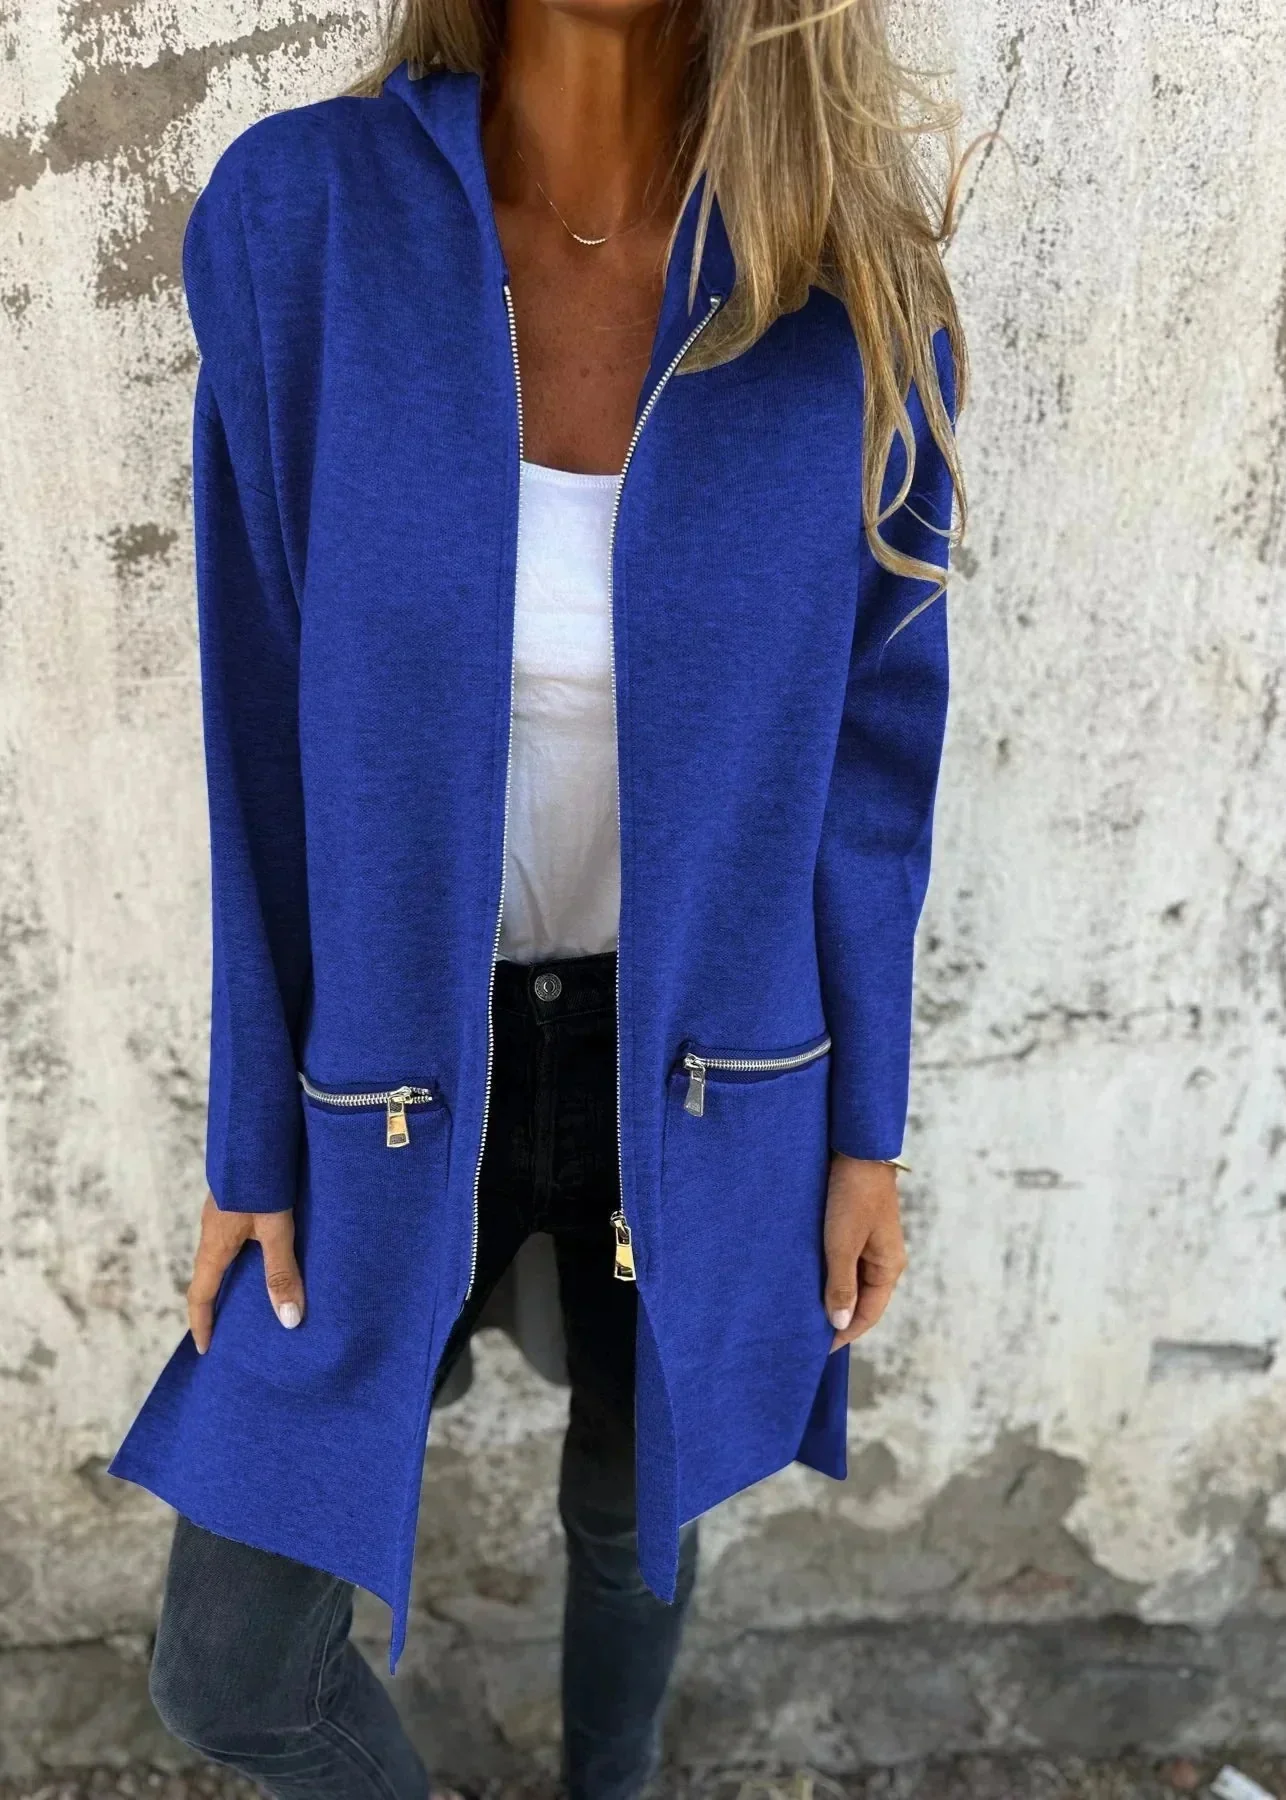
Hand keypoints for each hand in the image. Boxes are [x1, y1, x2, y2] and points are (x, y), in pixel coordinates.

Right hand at [187, 1192, 305, 1353]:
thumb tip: (289, 1320)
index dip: (202, 1324)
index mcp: (214, 1245)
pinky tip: (264, 1254)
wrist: (254, 1133)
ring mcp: (220, 1215)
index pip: (200, 1295)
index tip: (206, 1348)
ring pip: (221, 1256)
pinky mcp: (233, 1201)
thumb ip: (282, 1273)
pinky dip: (242, 1257)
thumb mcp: (277, 1229)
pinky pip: (232, 1238)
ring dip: (231, 1278)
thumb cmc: (263, 1180)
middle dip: (216, 1305)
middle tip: (229, 1329)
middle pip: (208, 1277)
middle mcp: (212, 1232)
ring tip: (252, 1297)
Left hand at [823, 1153, 907, 1350]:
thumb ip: (841, 1284)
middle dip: (837, 1318)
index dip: (844, 1333)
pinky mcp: (857, 1230)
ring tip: (803, 1310)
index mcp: (889, 1267)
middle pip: (861, 1301)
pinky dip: (828, 1275)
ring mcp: (872, 1245)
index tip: (817, 1348)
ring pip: (851, 1282)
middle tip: (805, 1333)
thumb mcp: (843, 1243)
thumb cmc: (852, 1194)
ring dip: (831, 1296)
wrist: (856, 1148)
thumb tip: (839, 1323)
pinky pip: (845, 1262)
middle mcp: (884, 1260)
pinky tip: (808, 1279)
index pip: (868, 1314)